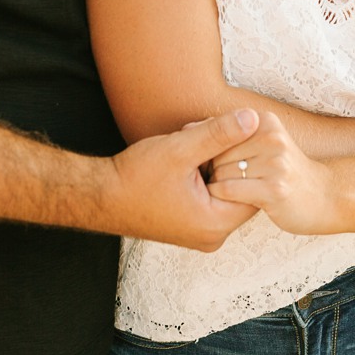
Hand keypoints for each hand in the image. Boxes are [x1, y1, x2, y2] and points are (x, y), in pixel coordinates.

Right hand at [108, 109, 261, 250]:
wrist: (99, 196)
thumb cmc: (135, 176)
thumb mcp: (181, 149)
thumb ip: (220, 134)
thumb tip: (254, 119)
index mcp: (216, 224)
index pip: (255, 188)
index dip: (246, 156)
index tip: (228, 134)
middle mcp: (212, 235)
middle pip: (241, 187)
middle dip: (226, 156)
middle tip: (202, 136)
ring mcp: (201, 232)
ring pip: (224, 187)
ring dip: (212, 161)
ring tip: (189, 142)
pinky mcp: (190, 224)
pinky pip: (210, 195)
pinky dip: (203, 173)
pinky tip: (185, 155)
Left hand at [205, 112, 341, 235]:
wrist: (325, 197)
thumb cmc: (283, 172)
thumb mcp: (262, 144)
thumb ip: (229, 135)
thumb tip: (186, 127)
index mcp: (264, 121)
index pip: (216, 130)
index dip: (208, 152)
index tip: (212, 165)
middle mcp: (270, 136)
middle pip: (216, 153)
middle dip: (212, 170)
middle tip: (224, 182)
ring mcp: (274, 162)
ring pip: (220, 173)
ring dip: (219, 187)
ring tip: (236, 192)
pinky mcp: (274, 188)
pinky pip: (228, 190)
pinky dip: (224, 198)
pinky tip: (236, 202)